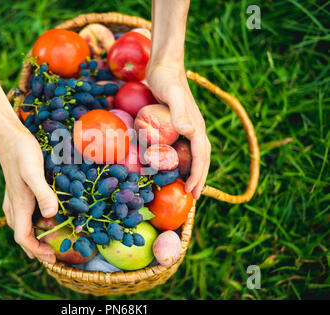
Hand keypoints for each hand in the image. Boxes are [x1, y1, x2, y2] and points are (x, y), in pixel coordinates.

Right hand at [0, 127, 57, 262]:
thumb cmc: (21, 151)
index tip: (52, 256)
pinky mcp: (16, 191)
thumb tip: (51, 215)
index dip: (37, 251)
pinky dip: (33, 224)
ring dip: (34, 238)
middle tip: (54, 255)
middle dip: (36, 249)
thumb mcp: (33, 171)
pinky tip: (43, 218)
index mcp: (19, 204)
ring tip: (50, 242)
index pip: (23, 238)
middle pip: (21, 236)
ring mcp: (13, 199)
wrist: (8, 135)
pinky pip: (22, 215)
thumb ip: (42, 192)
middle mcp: (14, 205)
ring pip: (21, 226)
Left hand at [146, 64, 210, 198]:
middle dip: (199, 178)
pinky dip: (182, 159)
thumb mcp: (172, 94)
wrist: (165, 66)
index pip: (201, 157)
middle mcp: (195, 129)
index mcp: (196, 127)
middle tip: (194, 196)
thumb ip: (180, 112)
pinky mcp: (178, 124)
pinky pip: (184, 146)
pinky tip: (174, 164)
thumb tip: (191, 132)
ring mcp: (188, 127)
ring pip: (194, 154)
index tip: (191, 192)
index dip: (197, 175)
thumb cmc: (167, 80)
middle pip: (201, 159)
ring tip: (188, 185)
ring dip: (193, 171)